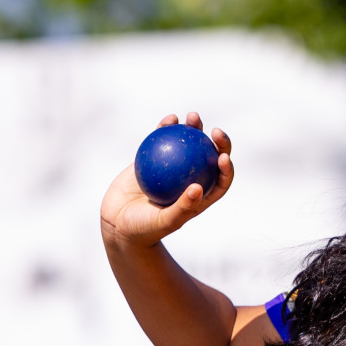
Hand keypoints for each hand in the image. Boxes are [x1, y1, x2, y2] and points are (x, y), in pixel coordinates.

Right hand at [100, 111, 234, 247]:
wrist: (117, 223)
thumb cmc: (144, 229)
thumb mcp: (165, 222)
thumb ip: (183, 207)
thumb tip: (199, 188)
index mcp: (200, 197)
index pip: (220, 181)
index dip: (227, 168)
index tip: (223, 157)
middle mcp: (189, 180)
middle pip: (210, 158)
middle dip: (218, 142)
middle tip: (215, 131)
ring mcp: (172, 168)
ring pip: (187, 144)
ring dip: (194, 128)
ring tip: (192, 117)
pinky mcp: (154, 159)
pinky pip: (163, 140)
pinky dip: (167, 128)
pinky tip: (170, 119)